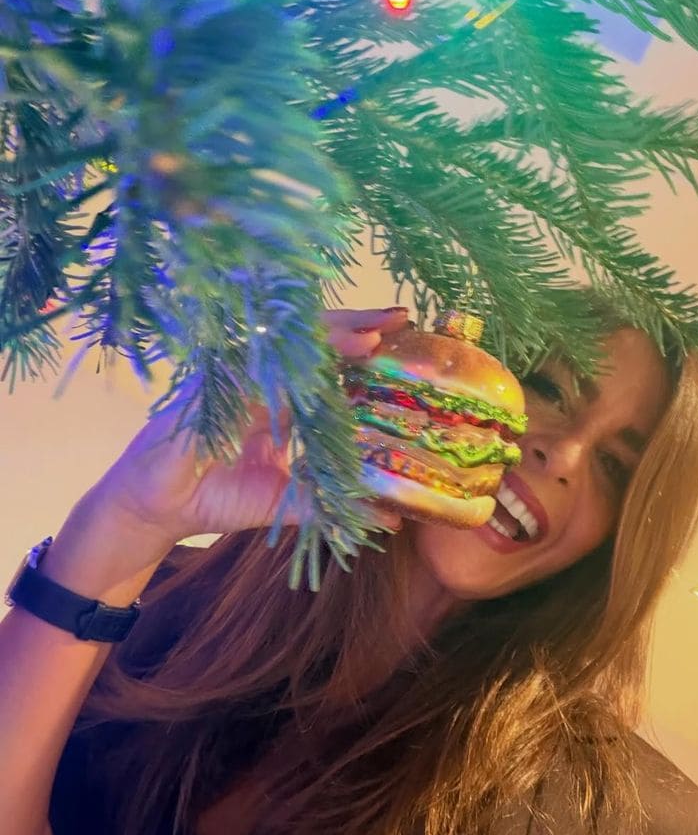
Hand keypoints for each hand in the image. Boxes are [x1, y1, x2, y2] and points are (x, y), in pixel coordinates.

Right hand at [89, 308, 408, 549]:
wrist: (158, 511)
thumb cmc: (218, 497)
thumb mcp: (288, 502)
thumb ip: (333, 503)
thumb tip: (392, 518)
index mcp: (280, 397)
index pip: (324, 359)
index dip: (360, 343)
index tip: (401, 332)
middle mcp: (259, 380)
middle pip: (309, 339)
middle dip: (355, 325)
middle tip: (397, 317)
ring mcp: (232, 380)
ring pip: (284, 347)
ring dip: (327, 340)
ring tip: (370, 336)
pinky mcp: (207, 392)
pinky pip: (246, 372)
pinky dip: (279, 368)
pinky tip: (309, 365)